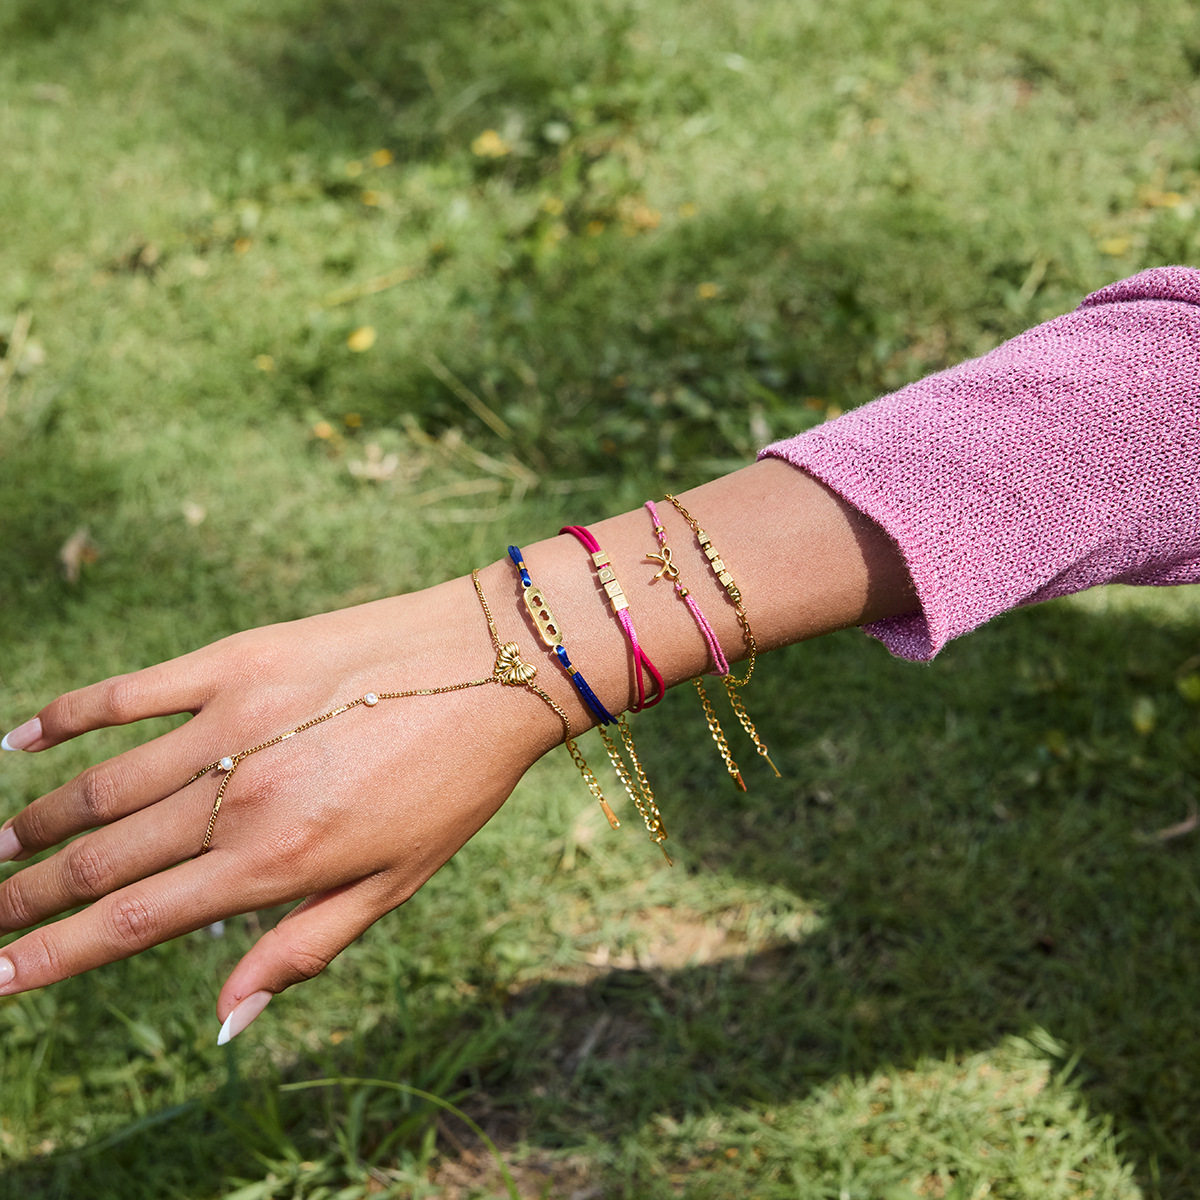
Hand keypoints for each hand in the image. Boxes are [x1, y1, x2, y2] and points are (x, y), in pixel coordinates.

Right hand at [0, 570, 555, 1038]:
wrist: (497, 663)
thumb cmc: (455, 780)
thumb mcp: (398, 880)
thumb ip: (305, 947)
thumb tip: (228, 1019)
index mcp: (277, 863)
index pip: (134, 925)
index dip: (52, 958)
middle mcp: (239, 797)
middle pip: (103, 860)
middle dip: (27, 898)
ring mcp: (230, 722)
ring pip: (102, 786)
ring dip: (36, 823)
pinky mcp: (237, 661)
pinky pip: (130, 691)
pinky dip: (66, 719)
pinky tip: (17, 740)